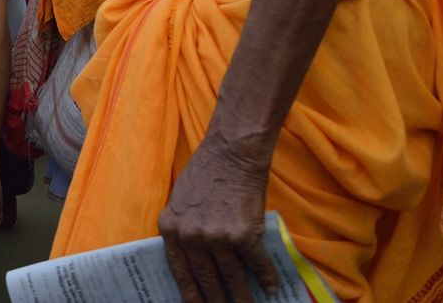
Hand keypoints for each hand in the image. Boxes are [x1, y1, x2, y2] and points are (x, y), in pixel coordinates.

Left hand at [158, 133, 277, 302]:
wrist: (232, 154)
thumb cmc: (205, 174)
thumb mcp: (181, 203)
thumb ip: (184, 232)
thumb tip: (196, 263)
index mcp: (170, 229)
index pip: (180, 273)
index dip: (191, 296)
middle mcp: (191, 237)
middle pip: (206, 280)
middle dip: (216, 300)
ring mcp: (216, 237)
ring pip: (231, 277)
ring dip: (242, 296)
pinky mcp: (242, 235)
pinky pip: (256, 263)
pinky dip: (266, 277)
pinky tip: (271, 287)